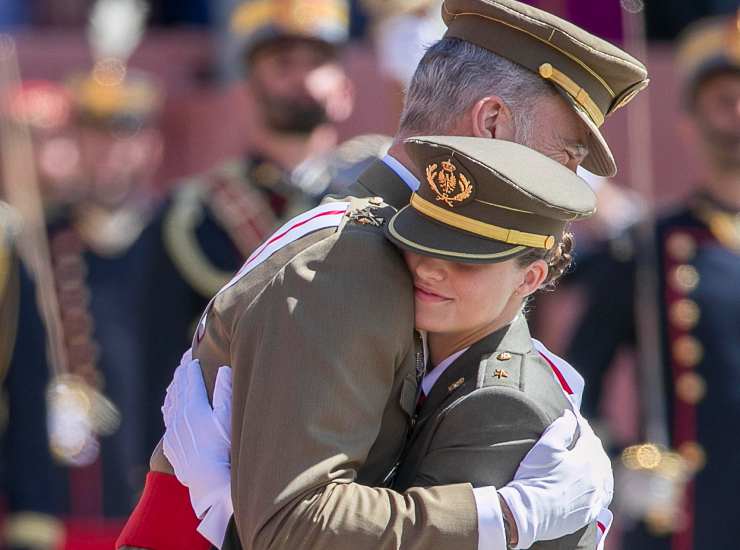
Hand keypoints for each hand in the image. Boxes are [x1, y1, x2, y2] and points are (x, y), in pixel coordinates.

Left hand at [162, 350, 233, 546]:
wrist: (208, 482)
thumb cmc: (225, 449)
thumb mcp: (228, 418)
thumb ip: (225, 392)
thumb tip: (223, 368)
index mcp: (194, 406)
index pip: (190, 378)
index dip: (191, 364)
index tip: (192, 352)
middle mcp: (180, 416)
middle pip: (178, 388)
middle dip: (182, 372)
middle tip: (185, 359)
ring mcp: (174, 431)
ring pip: (170, 402)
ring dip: (174, 387)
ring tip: (177, 378)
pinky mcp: (172, 444)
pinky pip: (167, 418)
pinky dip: (168, 405)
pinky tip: (169, 403)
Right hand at [497, 410, 612, 548]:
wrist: (526, 513)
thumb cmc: (533, 478)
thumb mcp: (545, 446)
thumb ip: (561, 427)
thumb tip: (570, 416)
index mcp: (586, 460)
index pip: (588, 436)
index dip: (581, 424)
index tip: (574, 416)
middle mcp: (596, 479)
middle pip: (599, 455)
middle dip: (591, 443)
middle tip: (582, 434)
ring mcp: (594, 498)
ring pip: (605, 476)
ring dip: (600, 464)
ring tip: (593, 457)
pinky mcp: (588, 513)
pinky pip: (603, 496)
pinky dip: (602, 485)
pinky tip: (597, 484)